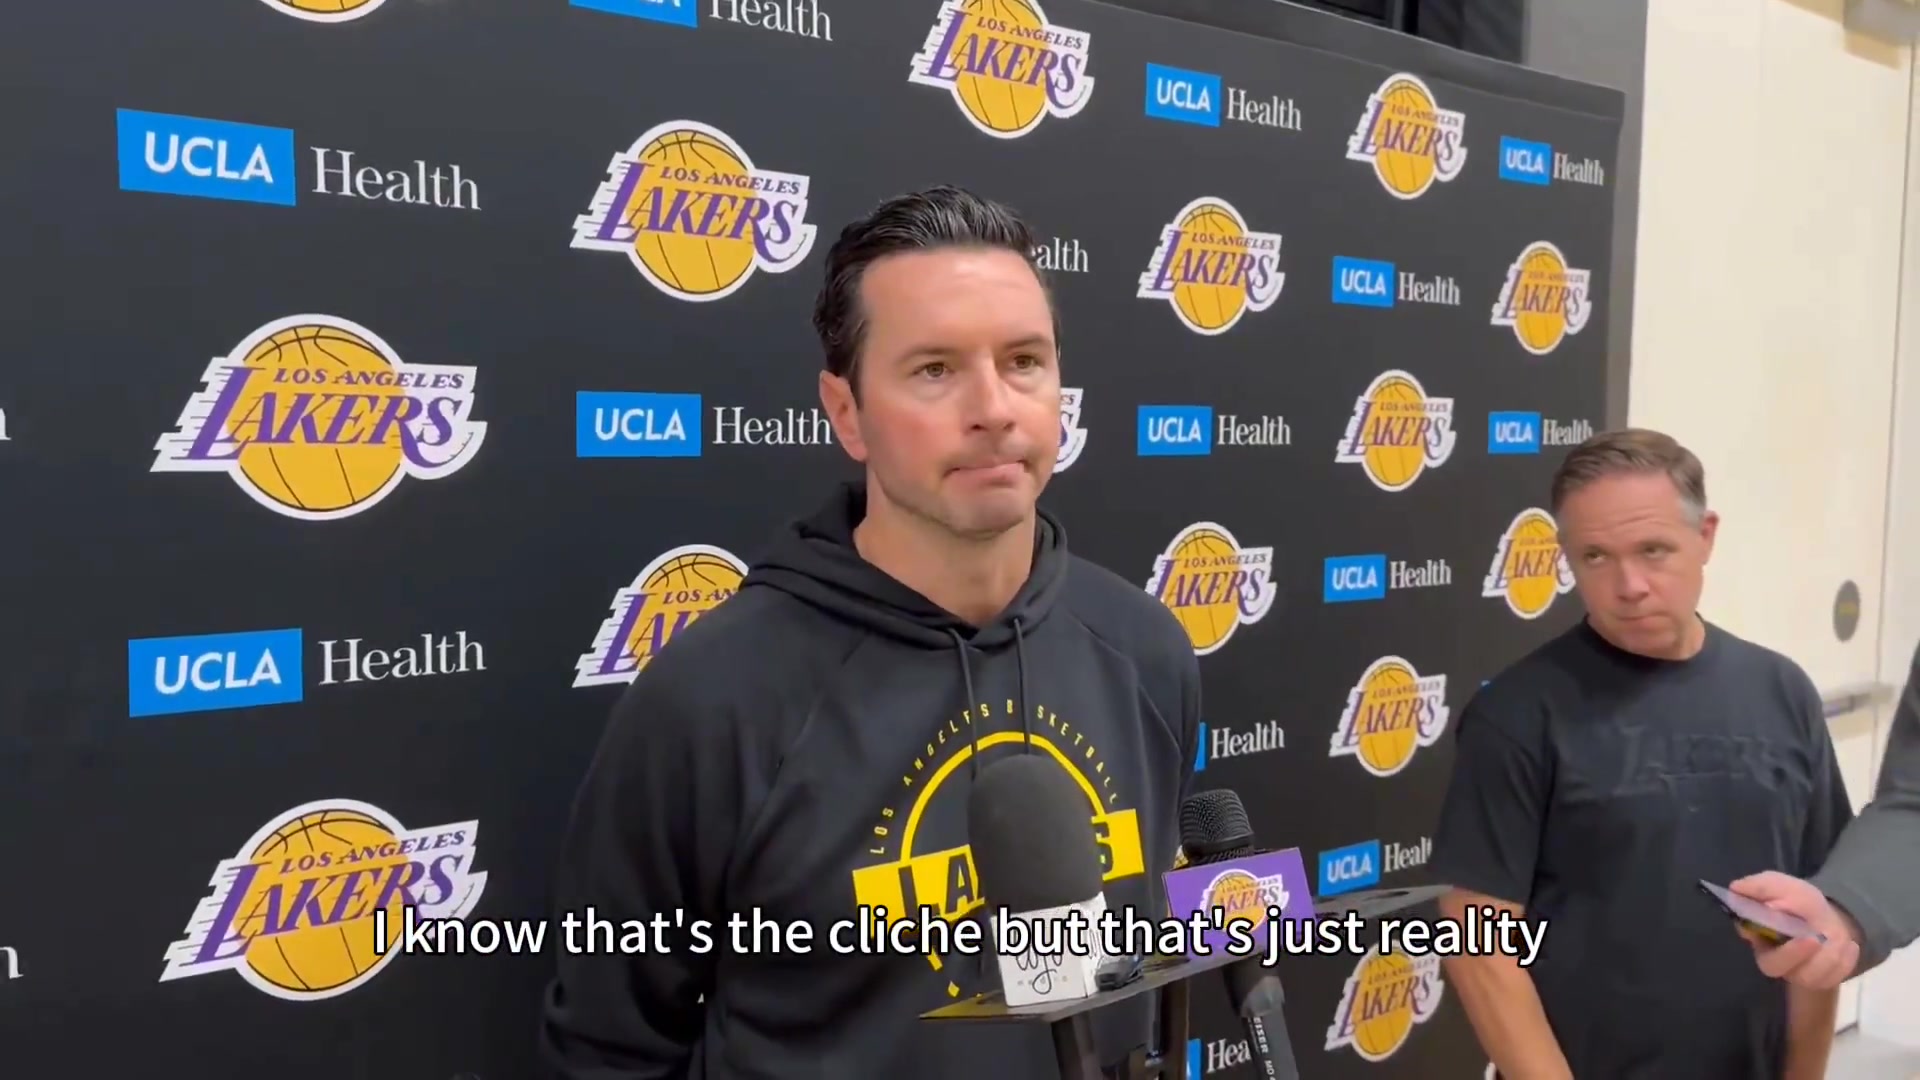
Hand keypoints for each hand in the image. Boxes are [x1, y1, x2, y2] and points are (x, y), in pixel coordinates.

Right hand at [1727, 871, 1860, 989]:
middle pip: (1777, 967)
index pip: (1750, 941)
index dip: (1762, 937)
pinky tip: (1849, 946)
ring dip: (1829, 955)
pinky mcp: (1823, 980)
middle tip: (1813, 939)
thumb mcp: (1780, 885)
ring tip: (1840, 937)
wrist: (1824, 917)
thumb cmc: (1796, 902)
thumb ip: (1760, 886)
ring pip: (1811, 976)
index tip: (1777, 921)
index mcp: (1758, 939)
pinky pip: (1835, 977)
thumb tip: (1737, 889)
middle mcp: (1776, 961)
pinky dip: (1846, 961)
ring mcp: (1799, 974)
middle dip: (1793, 954)